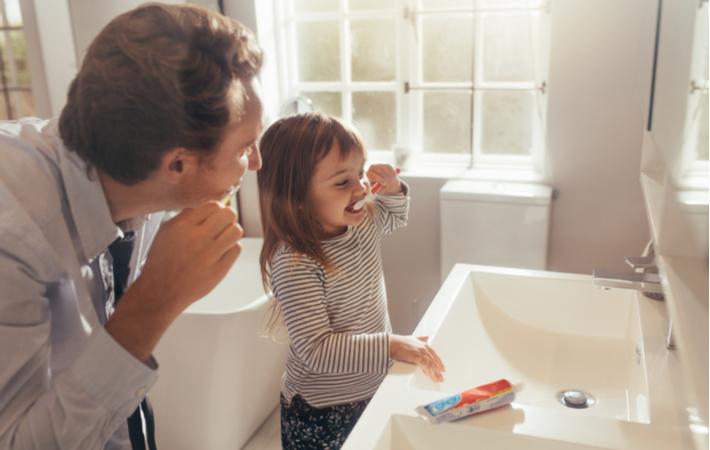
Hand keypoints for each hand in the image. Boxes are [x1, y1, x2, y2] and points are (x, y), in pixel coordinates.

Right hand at [105, 201, 242, 361]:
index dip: (216, 209)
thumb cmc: (162, 263)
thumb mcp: (165, 233)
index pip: (213, 205)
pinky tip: (221, 253)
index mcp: (183, 226)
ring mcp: (210, 255)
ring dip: (231, 233)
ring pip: (236, 230)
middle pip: (229, 214)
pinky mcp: (219, 269)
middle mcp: (197, 238)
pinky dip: (231, 249)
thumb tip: (202, 208)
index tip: (214, 216)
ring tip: (223, 239)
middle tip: (222, 226)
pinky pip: (236, 249)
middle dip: (227, 218)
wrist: (160, 292)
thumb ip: (184, 217)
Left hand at [366, 164, 401, 194]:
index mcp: (368, 174)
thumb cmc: (377, 184)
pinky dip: (393, 174)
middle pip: (380, 172)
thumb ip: (379, 189)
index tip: (384, 184)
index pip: (373, 175)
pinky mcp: (386, 164)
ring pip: (387, 171)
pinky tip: (392, 178)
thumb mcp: (377, 188)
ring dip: (390, 178)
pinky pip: (391, 169)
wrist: (381, 178)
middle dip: (386, 180)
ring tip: (390, 183)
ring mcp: (380, 165)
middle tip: (388, 185)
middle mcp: (373, 167)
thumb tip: (383, 190)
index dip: (379, 179)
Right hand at [390, 335, 444, 382]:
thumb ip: (421, 338)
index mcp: (424, 345)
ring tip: (436, 379)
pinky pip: (423, 365)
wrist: (392, 343)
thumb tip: (427, 337)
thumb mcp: (413, 338)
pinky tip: (428, 375)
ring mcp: (419, 352)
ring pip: (430, 364)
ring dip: (434, 373)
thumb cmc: (401, 342)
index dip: (440, 363)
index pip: (435, 355)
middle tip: (441, 378)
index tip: (442, 369)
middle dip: (438, 371)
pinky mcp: (414, 356)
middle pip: (433, 361)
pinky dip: (427, 370)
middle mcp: (423, 348)